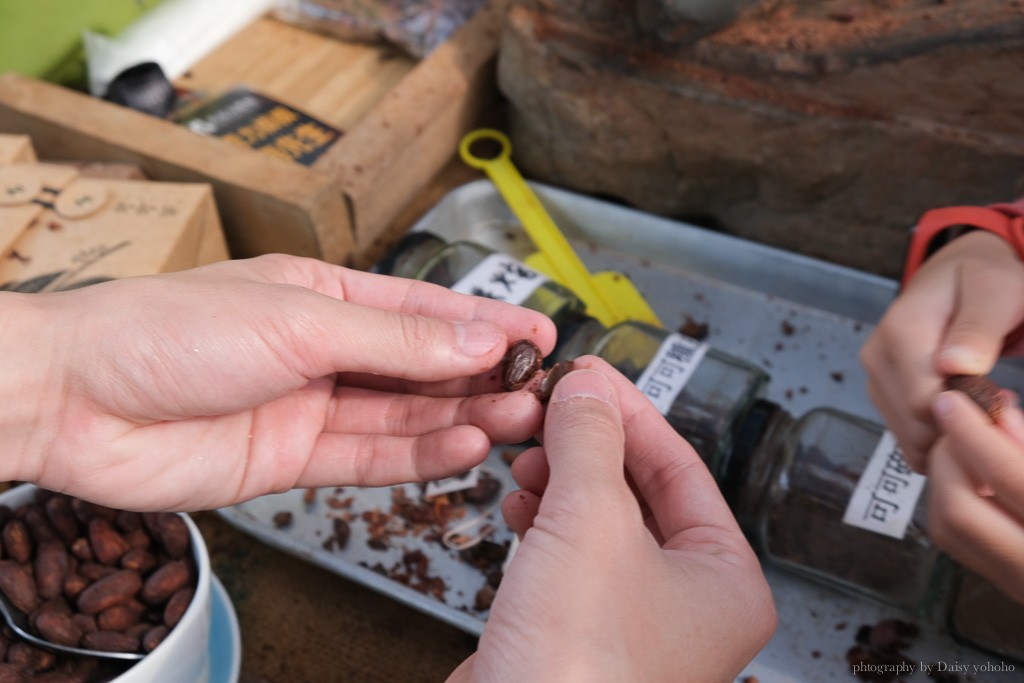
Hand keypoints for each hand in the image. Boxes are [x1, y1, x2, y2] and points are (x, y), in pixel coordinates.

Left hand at [1, 254, 555, 510]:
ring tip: (517, 420)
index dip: (486, 323)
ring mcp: (310, 405)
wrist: (76, 402)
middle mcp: (323, 349)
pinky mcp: (292, 458)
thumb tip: (478, 339)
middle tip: (538, 390)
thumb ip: (395, 342)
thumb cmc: (165, 332)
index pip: (426, 311)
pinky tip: (462, 447)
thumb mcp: (299, 321)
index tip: (540, 334)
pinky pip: (370, 457)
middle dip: (483, 377)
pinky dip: (418, 455)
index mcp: (325, 294)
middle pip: (423, 366)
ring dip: (463, 418)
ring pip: (405, 415)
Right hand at [450, 359, 775, 681]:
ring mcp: (631, 622)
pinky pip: (568, 557)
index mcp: (724, 580)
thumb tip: (584, 389)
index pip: (681, 466)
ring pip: (599, 522)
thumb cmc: (579, 669)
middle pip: (639, 491)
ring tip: (527, 457)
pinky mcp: (578, 633)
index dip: (629, 412)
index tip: (588, 377)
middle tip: (550, 410)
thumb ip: (590, 441)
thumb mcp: (591, 521)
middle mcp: (687, 604)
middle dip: (588, 446)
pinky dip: (542, 522)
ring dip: (560, 481)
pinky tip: (517, 504)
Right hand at [860, 231, 1023, 469]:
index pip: (923, 404)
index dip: (966, 415)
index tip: (1001, 400)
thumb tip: (954, 364)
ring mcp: (874, 375)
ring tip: (979, 400)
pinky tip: (960, 408)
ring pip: (910, 435)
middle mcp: (877, 355)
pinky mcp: (880, 390)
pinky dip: (936, 432)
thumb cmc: (982, 283)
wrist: (957, 276)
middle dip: (959, 426)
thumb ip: (979, 327)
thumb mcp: (997, 293)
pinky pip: (907, 432)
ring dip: (948, 432)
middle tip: (996, 401)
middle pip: (914, 425)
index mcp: (901, 330)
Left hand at [927, 389, 1023, 603]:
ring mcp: (1021, 585)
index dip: (974, 433)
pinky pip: (961, 542)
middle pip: (960, 511)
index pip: (1010, 478)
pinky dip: (954, 500)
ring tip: (968, 445)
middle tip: (957, 423)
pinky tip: (975, 475)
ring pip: (950, 529)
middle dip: (948, 458)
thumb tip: (1001, 416)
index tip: (953, 401)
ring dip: (946, 479)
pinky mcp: (1010, 584)